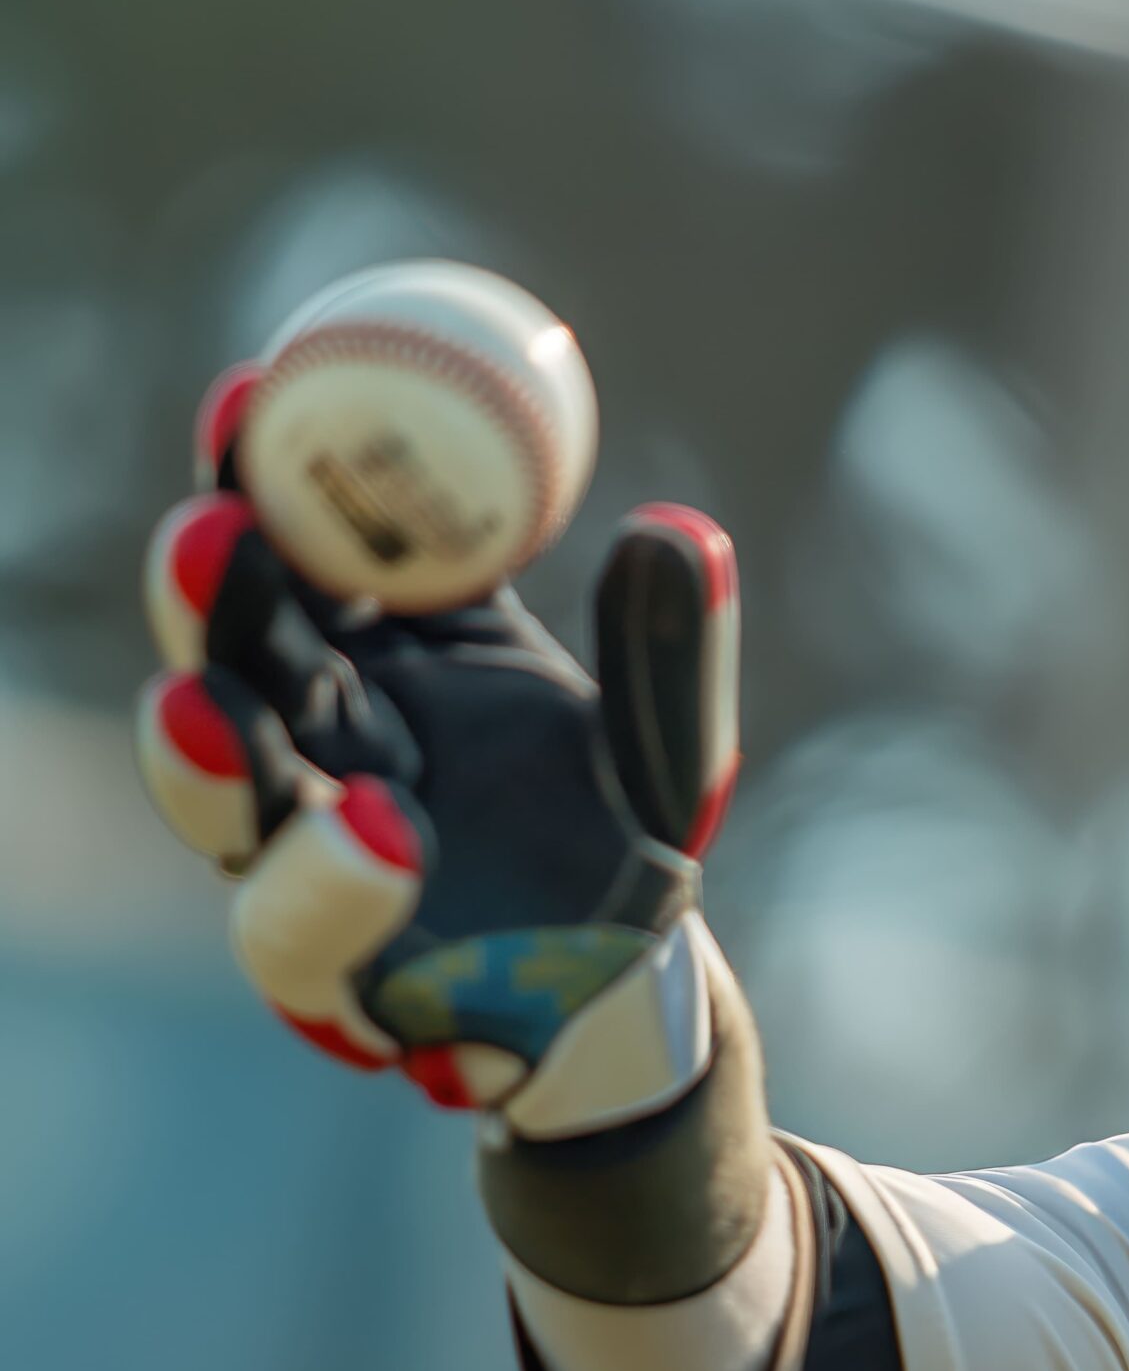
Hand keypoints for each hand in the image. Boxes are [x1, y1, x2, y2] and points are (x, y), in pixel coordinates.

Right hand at [136, 364, 742, 1115]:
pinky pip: (306, 933)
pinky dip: (332, 880)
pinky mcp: (328, 978)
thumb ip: (669, 645)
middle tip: (215, 534)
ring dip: (211, 750)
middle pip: (229, 663)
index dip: (262, 476)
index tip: (256, 391)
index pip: (300, 554)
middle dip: (208, 601)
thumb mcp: (669, 730)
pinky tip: (379, 831)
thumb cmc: (624, 827)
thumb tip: (679, 529)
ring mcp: (302, 862)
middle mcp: (317, 749)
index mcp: (383, 660)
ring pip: (228, 804)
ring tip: (208, 703)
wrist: (637, 975)